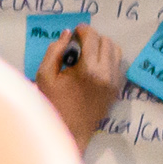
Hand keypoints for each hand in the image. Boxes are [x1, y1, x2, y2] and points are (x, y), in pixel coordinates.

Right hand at [38, 24, 126, 148]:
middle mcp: (106, 73)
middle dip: (93, 37)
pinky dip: (108, 59)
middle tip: (80, 43)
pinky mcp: (116, 88)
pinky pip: (118, 64)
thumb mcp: (44, 77)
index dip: (83, 30)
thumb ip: (54, 52)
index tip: (76, 31)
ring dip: (103, 46)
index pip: (92, 37)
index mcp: (88, 69)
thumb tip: (67, 34)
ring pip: (115, 50)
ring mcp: (114, 81)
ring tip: (89, 53)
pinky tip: (95, 65)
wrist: (68, 133)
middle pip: (106, 41)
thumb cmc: (52, 106)